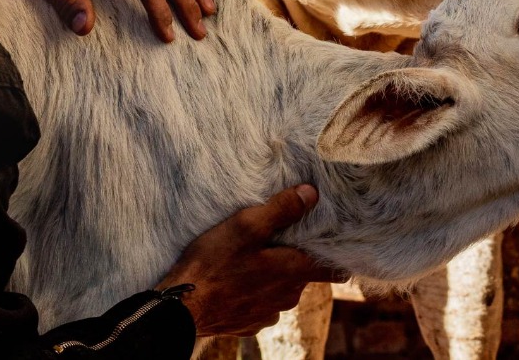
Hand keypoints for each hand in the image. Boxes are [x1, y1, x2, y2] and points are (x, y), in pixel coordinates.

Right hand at [154, 185, 347, 336]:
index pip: (335, 269)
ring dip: (272, 274)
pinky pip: (260, 303)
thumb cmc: (213, 264)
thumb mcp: (246, 226)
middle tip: (277, 238)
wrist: (181, 309)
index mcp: (292, 272)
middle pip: (303, 275)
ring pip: (280, 289)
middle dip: (295, 257)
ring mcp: (268, 313)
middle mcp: (287, 298)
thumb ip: (281, 209)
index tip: (333, 240)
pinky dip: (253, 291)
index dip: (337, 253)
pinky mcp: (249, 324)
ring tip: (249, 257)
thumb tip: (311, 194)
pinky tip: (235, 280)